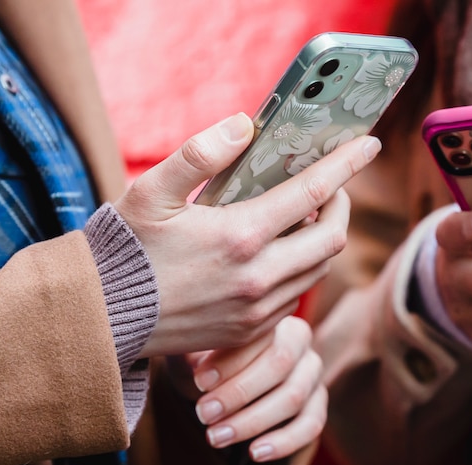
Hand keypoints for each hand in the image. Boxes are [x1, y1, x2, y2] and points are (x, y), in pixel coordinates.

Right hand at [115, 113, 380, 355]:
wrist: (101, 318)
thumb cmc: (123, 250)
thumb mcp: (150, 191)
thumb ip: (198, 154)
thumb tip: (244, 126)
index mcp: (240, 236)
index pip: (314, 192)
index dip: (347, 164)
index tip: (370, 145)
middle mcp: (259, 277)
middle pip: (332, 237)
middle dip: (342, 205)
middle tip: (333, 186)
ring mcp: (258, 309)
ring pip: (320, 269)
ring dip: (325, 238)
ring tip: (307, 214)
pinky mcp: (251, 330)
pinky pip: (298, 296)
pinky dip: (304, 268)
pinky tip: (284, 251)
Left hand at [190, 316, 325, 461]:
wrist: (224, 380)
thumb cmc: (208, 360)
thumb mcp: (196, 351)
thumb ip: (194, 351)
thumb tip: (188, 362)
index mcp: (274, 319)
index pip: (261, 334)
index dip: (231, 360)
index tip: (200, 381)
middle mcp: (302, 342)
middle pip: (280, 364)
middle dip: (239, 392)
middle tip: (204, 413)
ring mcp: (313, 374)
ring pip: (293, 397)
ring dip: (252, 421)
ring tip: (216, 436)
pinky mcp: (318, 404)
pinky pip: (311, 425)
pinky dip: (284, 442)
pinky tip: (254, 453)